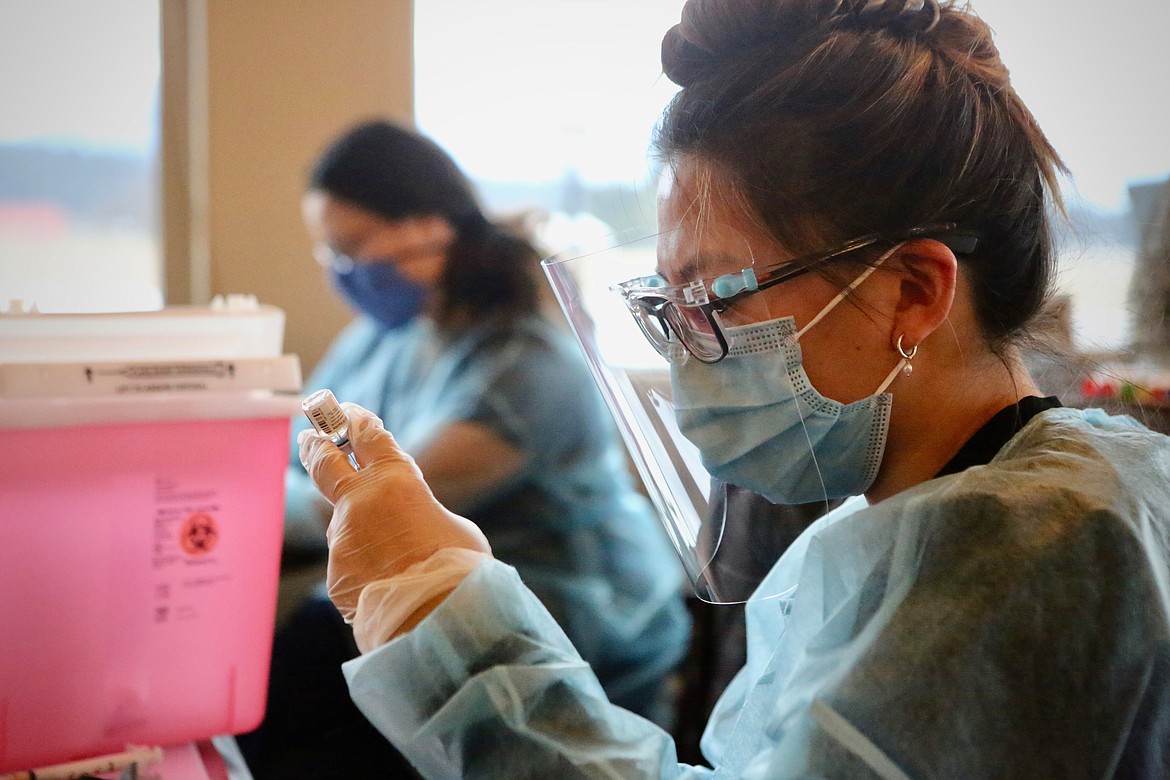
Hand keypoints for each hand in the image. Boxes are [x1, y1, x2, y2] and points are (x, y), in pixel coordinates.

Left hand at [299, 403, 491, 621]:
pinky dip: (369, 570)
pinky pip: (352, 564)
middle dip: (315, 444)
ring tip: (400, 557)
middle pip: (322, 460)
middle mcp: (359, 503)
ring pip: (347, 526)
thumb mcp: (451, 523)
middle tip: (310, 436)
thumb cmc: (459, 568)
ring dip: (366, 535)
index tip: (350, 414)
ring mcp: (342, 540)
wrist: (436, 620)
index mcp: (395, 480)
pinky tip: (394, 586)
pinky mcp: (336, 575)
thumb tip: (404, 519)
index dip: (356, 420)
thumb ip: (420, 510)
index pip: (367, 435)